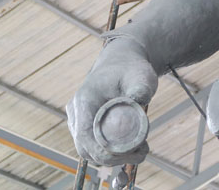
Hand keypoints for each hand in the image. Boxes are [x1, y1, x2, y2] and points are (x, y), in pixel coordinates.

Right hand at [66, 37, 157, 166]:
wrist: (122, 61)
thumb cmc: (131, 68)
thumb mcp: (142, 75)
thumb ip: (141, 88)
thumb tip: (139, 101)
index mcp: (84, 100)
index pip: (85, 137)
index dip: (105, 152)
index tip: (132, 153)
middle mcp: (76, 112)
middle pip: (86, 148)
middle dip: (113, 157)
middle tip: (142, 152)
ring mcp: (78, 120)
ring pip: (90, 150)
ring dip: (113, 156)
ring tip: (142, 149)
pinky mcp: (86, 125)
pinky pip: (95, 145)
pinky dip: (111, 151)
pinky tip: (134, 147)